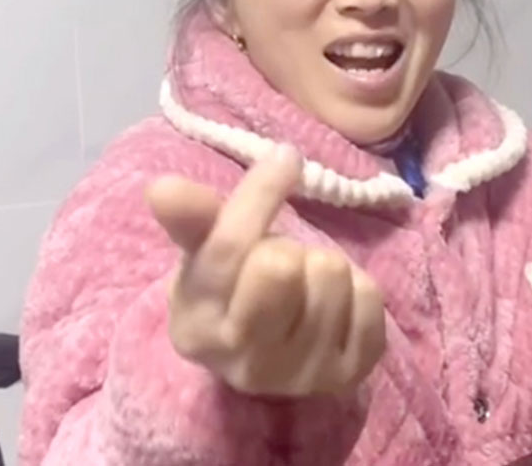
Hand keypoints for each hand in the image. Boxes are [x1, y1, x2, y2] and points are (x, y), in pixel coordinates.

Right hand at [145, 144, 386, 396]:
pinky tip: (336, 304)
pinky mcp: (353, 373)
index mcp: (199, 330)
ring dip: (321, 265)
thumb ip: (190, 220)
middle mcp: (248, 364)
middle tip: (280, 260)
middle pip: (283, 264)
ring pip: (331, 272)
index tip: (283, 156)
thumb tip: (161, 187)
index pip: (229, 250)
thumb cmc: (232, 289)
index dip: (258, 195)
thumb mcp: (202, 255)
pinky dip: (357, 287)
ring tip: (305, 283)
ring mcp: (303, 375)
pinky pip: (370, 297)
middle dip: (286, 247)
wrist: (271, 354)